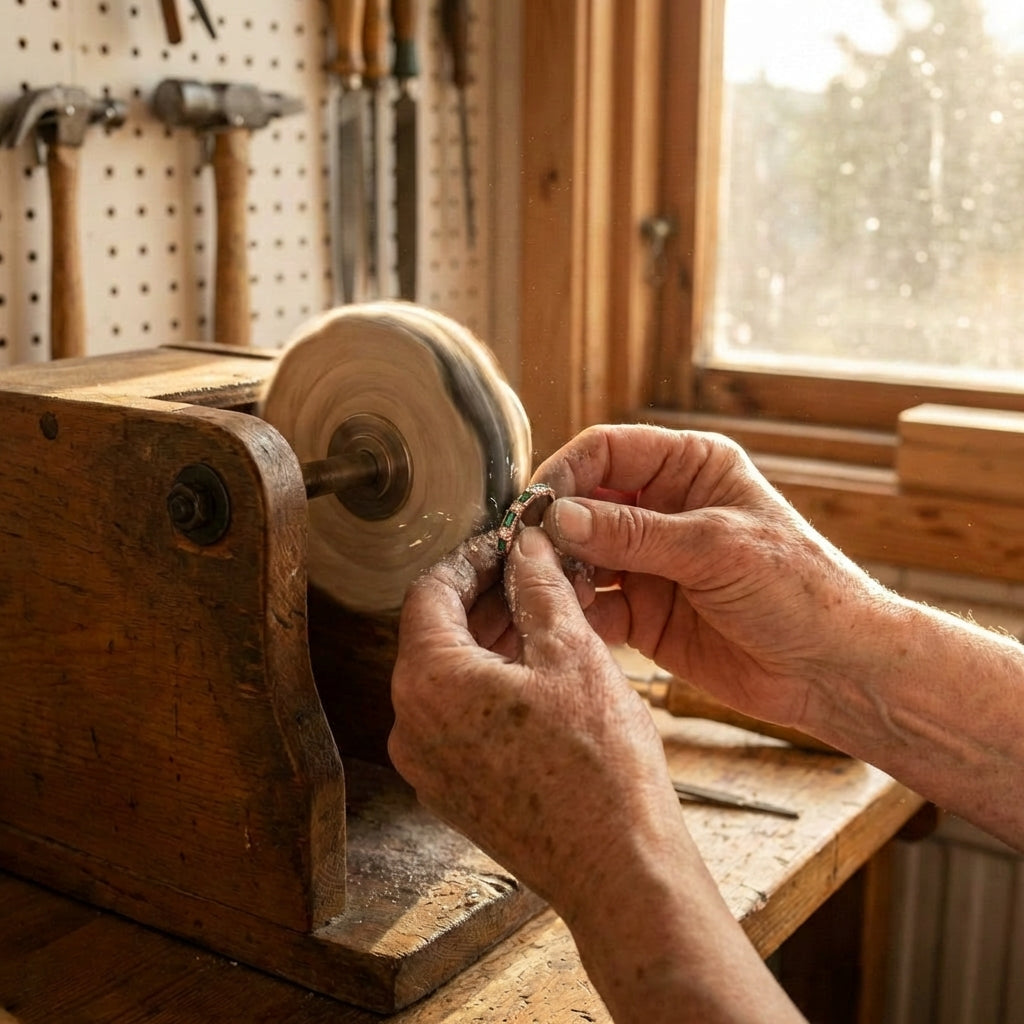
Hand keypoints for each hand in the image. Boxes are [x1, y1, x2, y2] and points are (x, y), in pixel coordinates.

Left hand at [388, 524, 682, 919]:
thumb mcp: (573, 654)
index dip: (469, 558)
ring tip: (545, 617)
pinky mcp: (453, 791)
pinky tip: (537, 671)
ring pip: (450, 677)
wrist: (618, 869)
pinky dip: (490, 685)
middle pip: (436, 635)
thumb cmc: (599, 768)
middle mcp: (411, 726)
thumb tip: (526, 546)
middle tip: (532, 574)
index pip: (429, 592)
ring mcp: (429, 765)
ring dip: (491, 641)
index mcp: (429, 683)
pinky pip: (459, 718)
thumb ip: (539, 587)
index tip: (503, 544)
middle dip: (485, 598)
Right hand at [533, 424, 887, 728]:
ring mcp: (648, 563)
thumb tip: (559, 517)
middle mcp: (662, 509)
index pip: (607, 451)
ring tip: (538, 593)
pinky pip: (591, 606)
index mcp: (689, 469)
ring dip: (555, 573)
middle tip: (522, 555)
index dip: (565, 473)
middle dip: (552, 529)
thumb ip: (634, 534)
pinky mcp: (642, 613)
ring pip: (579, 557)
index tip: (534, 506)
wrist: (835, 669)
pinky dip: (571, 613)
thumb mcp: (716, 549)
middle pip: (583, 504)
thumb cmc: (800, 589)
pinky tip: (558, 623)